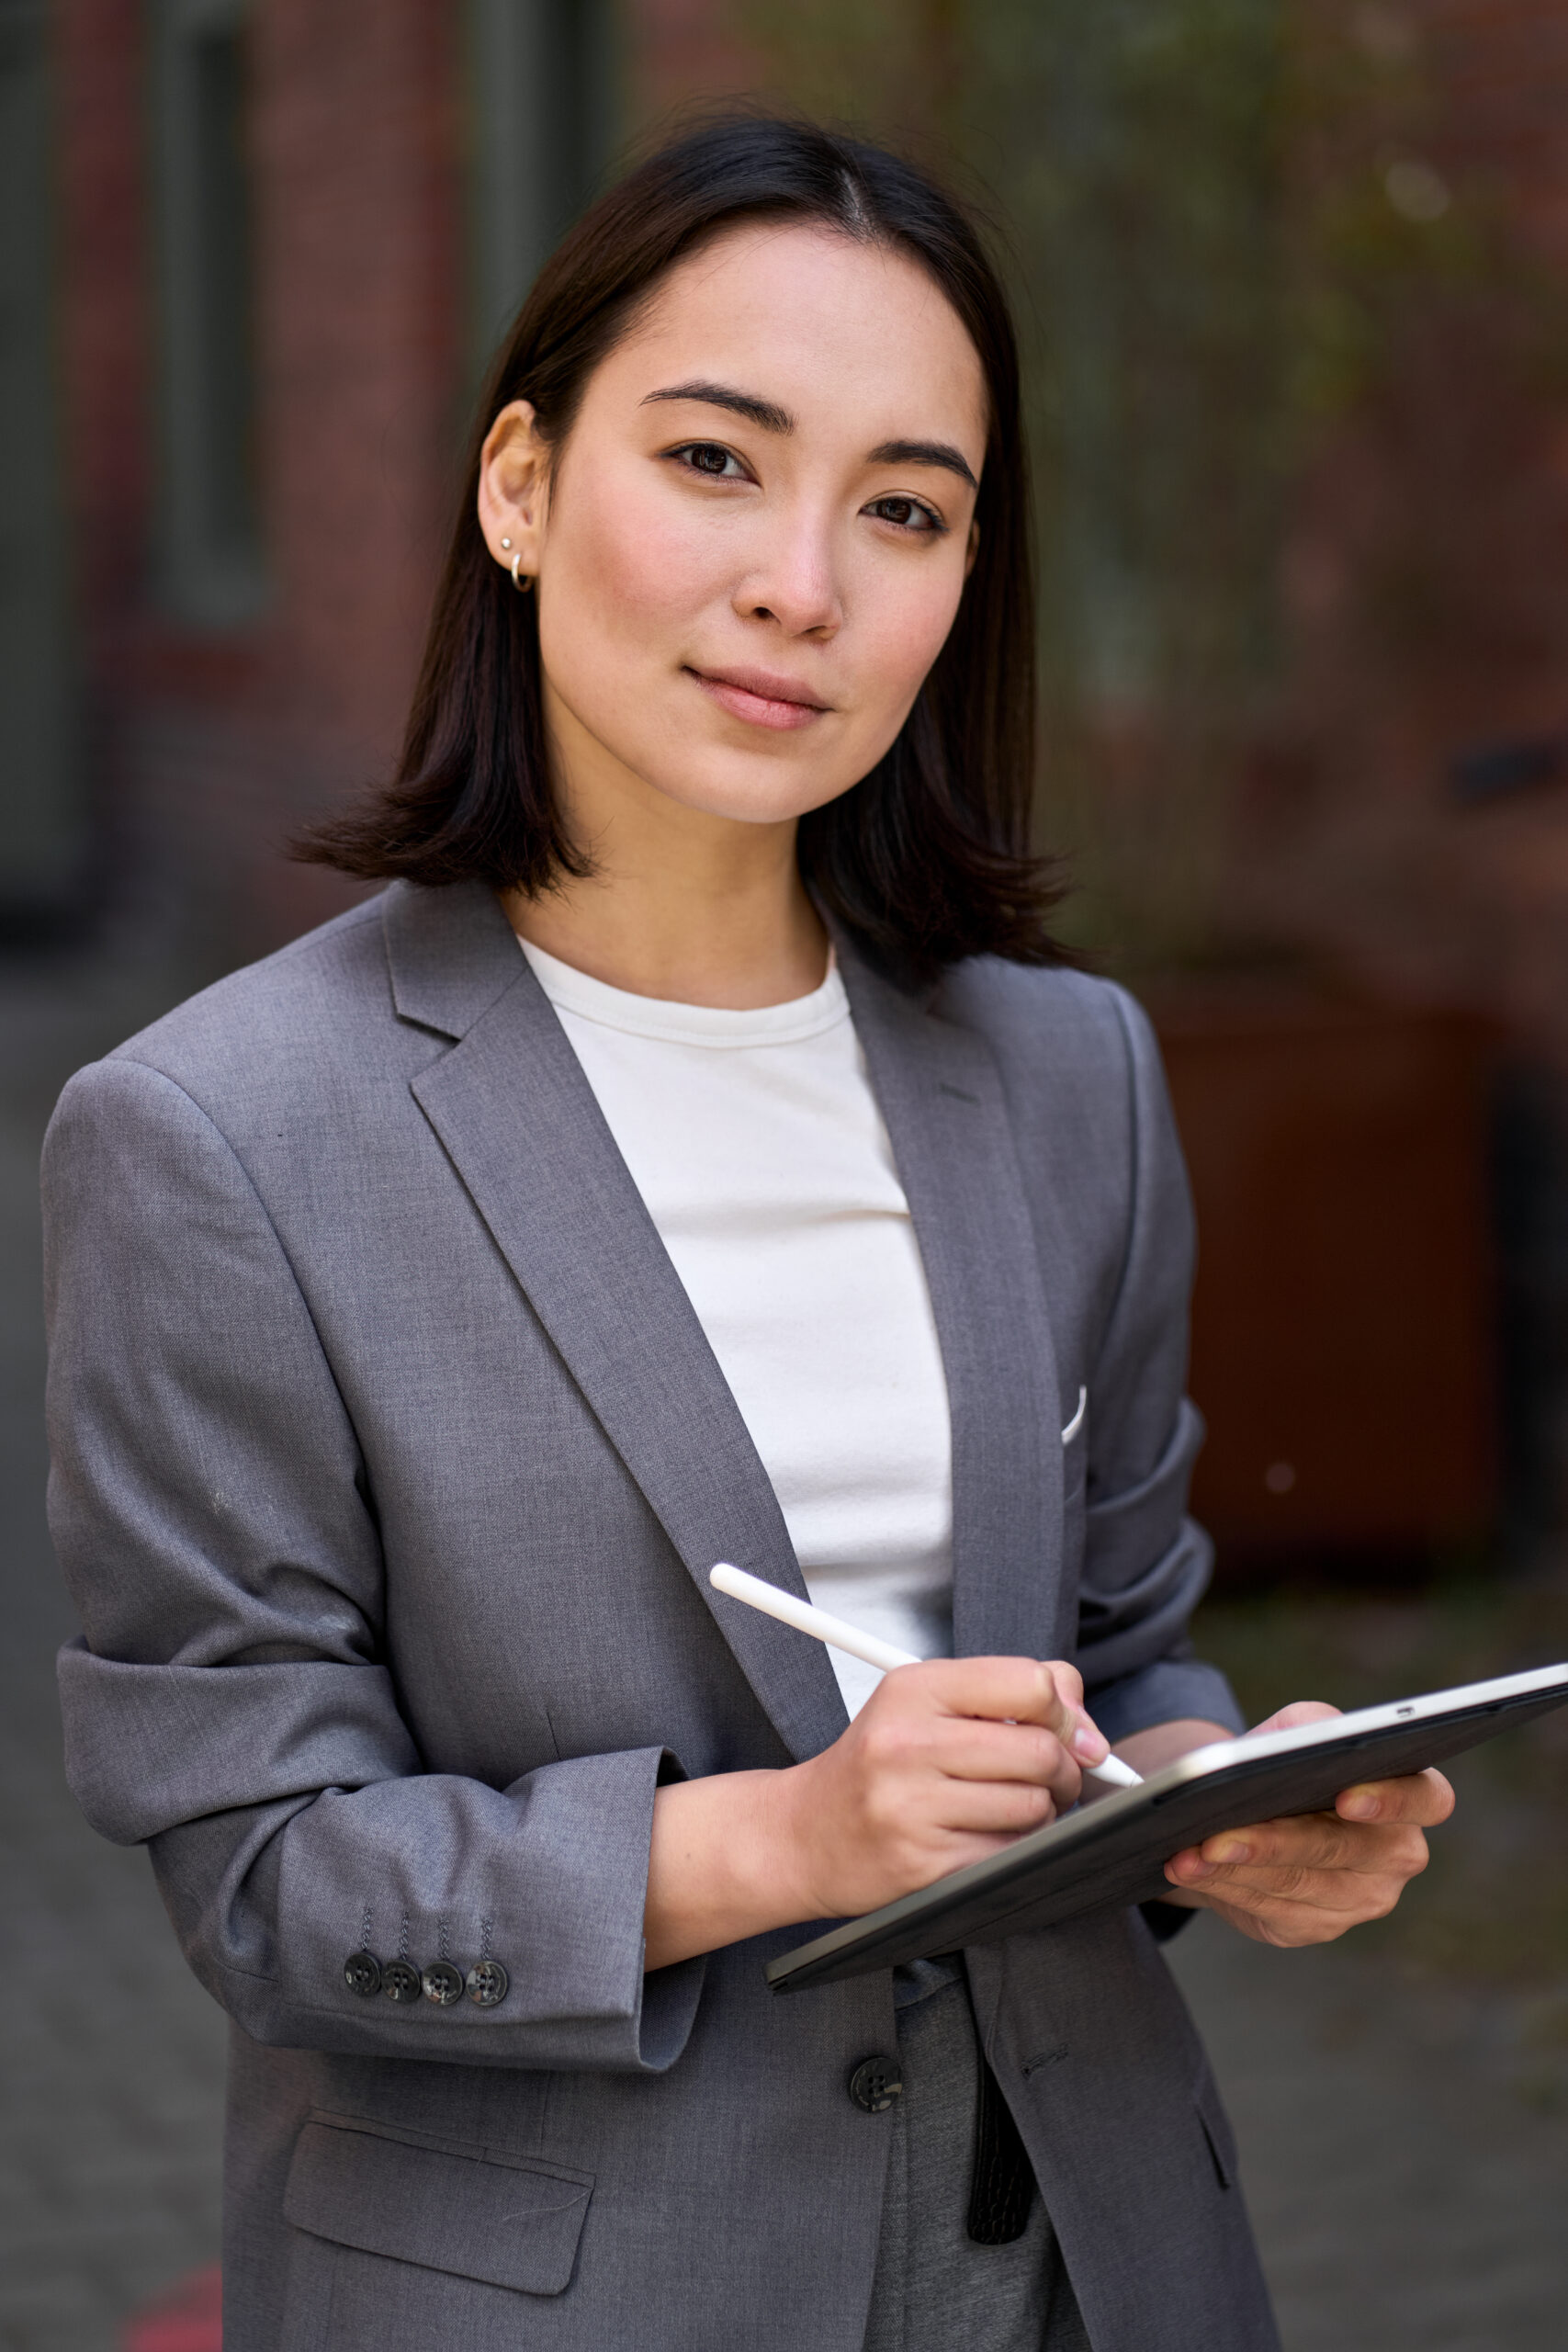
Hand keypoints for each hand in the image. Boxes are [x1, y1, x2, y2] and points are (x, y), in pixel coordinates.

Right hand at [643, 1656, 1109, 1968]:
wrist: (803, 1835)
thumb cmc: (876, 1765)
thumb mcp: (925, 1704)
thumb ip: (1009, 1693)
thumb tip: (1088, 1731)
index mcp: (912, 1689)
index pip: (1028, 1683)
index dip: (1063, 1710)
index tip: (1065, 1730)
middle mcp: (907, 1743)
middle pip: (1041, 1751)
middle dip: (1063, 1769)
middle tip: (1049, 1777)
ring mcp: (911, 1808)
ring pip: (1034, 1807)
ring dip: (1042, 1813)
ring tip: (1012, 1807)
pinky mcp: (922, 1866)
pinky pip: (1010, 1854)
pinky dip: (1016, 1849)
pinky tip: (988, 1838)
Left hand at [1161, 1700, 1455, 1946]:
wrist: (1248, 1809)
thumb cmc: (1284, 1762)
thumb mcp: (1294, 1731)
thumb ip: (1306, 1727)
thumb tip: (1301, 1741)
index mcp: (1410, 1796)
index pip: (1428, 1799)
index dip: (1392, 1799)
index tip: (1345, 1796)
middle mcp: (1395, 1853)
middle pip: (1344, 1850)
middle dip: (1277, 1842)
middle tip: (1218, 1836)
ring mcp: (1360, 1897)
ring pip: (1301, 1884)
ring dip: (1239, 1870)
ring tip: (1191, 1853)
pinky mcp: (1316, 1924)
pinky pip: (1272, 1909)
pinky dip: (1227, 1887)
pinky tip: (1191, 1870)